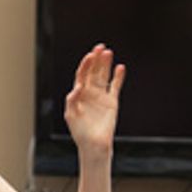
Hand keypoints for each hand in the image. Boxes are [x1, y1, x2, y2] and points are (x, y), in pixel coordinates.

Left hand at [64, 43, 125, 159]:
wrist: (94, 145)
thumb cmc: (80, 132)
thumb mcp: (71, 115)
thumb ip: (72, 100)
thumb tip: (77, 87)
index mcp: (78, 94)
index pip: (81, 75)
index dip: (85, 65)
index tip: (89, 56)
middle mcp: (90, 93)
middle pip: (93, 71)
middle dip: (96, 59)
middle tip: (100, 47)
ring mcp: (101, 96)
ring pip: (104, 76)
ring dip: (106, 64)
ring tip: (108, 52)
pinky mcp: (112, 102)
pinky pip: (116, 86)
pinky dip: (118, 77)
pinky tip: (120, 67)